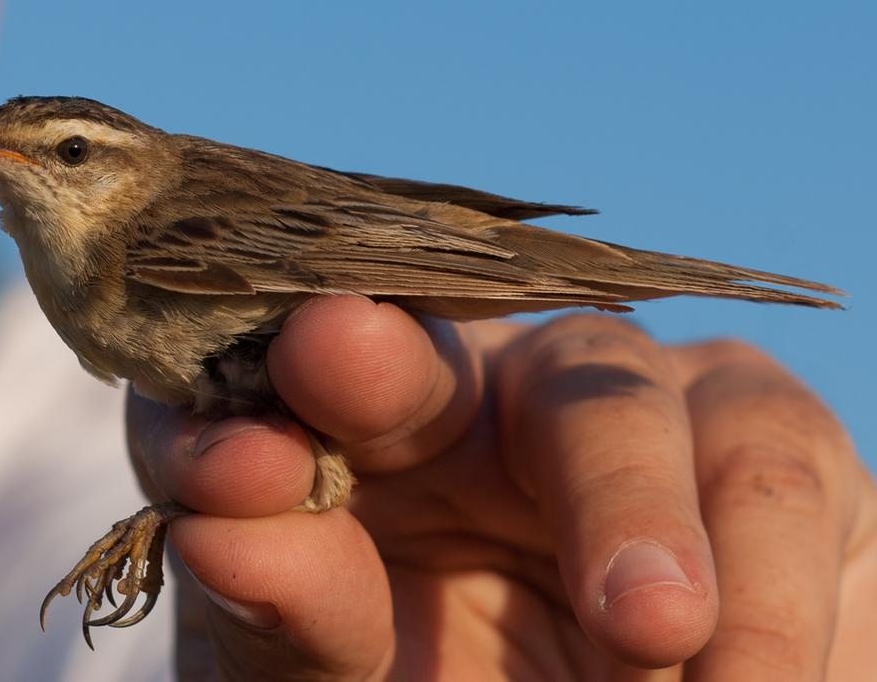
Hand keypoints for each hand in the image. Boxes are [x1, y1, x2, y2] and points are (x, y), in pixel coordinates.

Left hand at [127, 298, 875, 679]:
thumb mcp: (354, 667)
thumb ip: (298, 601)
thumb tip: (224, 527)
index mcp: (369, 433)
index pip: (290, 369)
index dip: (254, 396)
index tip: (232, 467)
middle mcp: (486, 392)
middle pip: (432, 349)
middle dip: (401, 381)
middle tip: (345, 375)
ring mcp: (626, 400)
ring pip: (616, 393)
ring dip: (628, 508)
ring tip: (648, 634)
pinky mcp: (762, 439)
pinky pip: (774, 465)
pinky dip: (765, 591)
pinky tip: (737, 677)